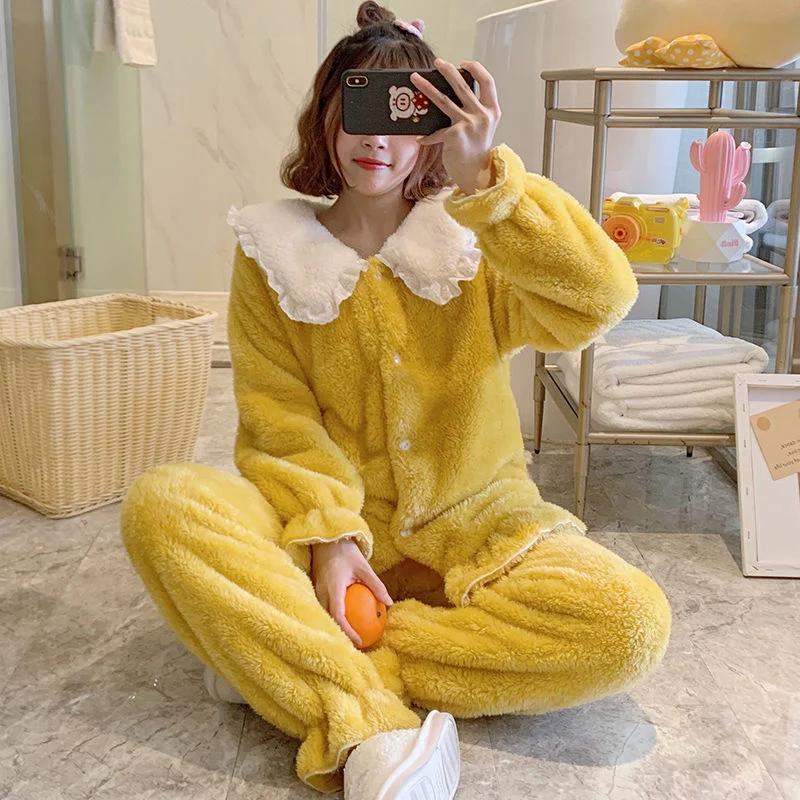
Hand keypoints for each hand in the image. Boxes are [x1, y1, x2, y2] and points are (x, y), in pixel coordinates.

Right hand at [311, 538, 392, 646]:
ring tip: (349, 635)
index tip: (360, 640)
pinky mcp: (315, 588)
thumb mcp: (364, 567)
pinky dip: (332, 615)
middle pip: (329, 619)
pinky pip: (322, 606)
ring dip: (335, 626)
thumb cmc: (347, 551)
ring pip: (324, 614)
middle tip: (355, 644)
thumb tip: (389, 602)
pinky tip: (343, 618)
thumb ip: (376, 585)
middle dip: (341, 634)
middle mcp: (322, 591)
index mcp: (333, 587)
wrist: (327, 538)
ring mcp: (316, 590)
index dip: (348, 631)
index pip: (339, 615)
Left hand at [411, 59, 500, 194]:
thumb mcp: (482, 126)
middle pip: (462, 86)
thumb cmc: (476, 150)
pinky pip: (436, 132)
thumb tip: (450, 92)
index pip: (487, 81)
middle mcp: (482, 115)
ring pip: (444, 101)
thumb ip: (473, 109)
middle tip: (436, 62)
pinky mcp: (454, 136)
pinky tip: (420, 138)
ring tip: (416, 78)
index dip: (476, 69)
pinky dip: (427, 136)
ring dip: (427, 88)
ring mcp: (469, 124)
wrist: (476, 174)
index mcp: (492, 110)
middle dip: (447, 71)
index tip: (463, 63)